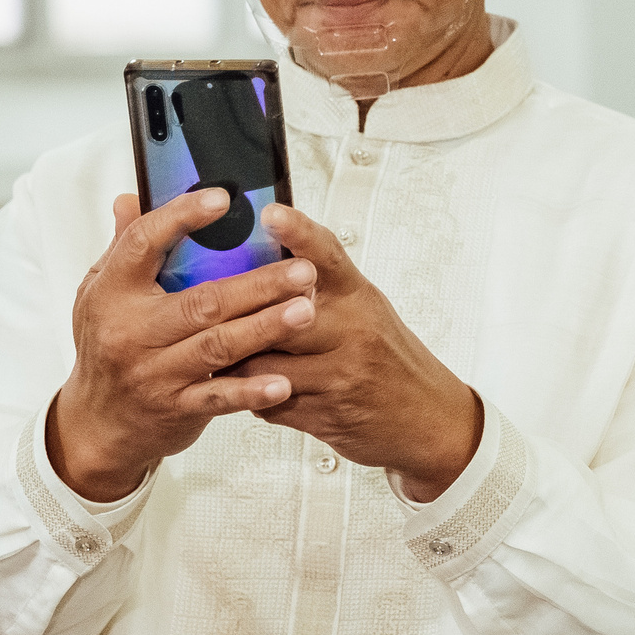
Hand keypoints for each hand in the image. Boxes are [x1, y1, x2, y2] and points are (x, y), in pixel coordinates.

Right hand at [50, 188, 321, 500]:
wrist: (98, 423)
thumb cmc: (105, 348)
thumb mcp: (98, 293)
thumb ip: (122, 247)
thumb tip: (130, 200)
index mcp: (113, 293)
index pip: (143, 244)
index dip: (181, 217)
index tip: (221, 199)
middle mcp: (132, 332)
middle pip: (201, 301)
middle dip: (258, 284)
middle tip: (301, 269)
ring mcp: (155, 373)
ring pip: (218, 346)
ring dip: (266, 327)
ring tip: (305, 309)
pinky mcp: (176, 407)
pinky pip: (219, 398)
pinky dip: (251, 390)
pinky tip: (282, 381)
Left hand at [229, 205, 483, 500]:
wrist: (431, 421)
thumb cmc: (390, 360)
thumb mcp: (365, 310)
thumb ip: (323, 287)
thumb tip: (269, 257)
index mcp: (359, 298)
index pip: (327, 256)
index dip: (299, 232)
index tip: (272, 213)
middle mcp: (352, 332)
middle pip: (279, 314)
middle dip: (240, 315)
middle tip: (204, 308)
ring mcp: (339, 375)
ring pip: (263, 363)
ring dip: (236, 361)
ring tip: (218, 353)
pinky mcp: (325, 414)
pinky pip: (270, 401)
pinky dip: (252, 394)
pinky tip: (250, 387)